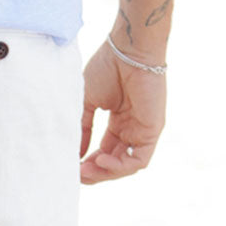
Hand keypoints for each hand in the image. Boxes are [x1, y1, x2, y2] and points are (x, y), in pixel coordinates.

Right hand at [79, 38, 166, 184]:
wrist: (127, 50)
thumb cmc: (107, 68)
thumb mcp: (88, 103)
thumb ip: (83, 129)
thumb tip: (76, 154)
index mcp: (119, 121)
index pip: (105, 151)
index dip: (89, 163)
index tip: (72, 167)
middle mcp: (132, 128)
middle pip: (114, 162)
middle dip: (95, 172)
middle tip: (77, 174)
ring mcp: (143, 131)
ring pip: (125, 166)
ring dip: (105, 173)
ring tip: (86, 170)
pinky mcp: (152, 131)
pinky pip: (138, 161)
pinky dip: (119, 167)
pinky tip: (101, 161)